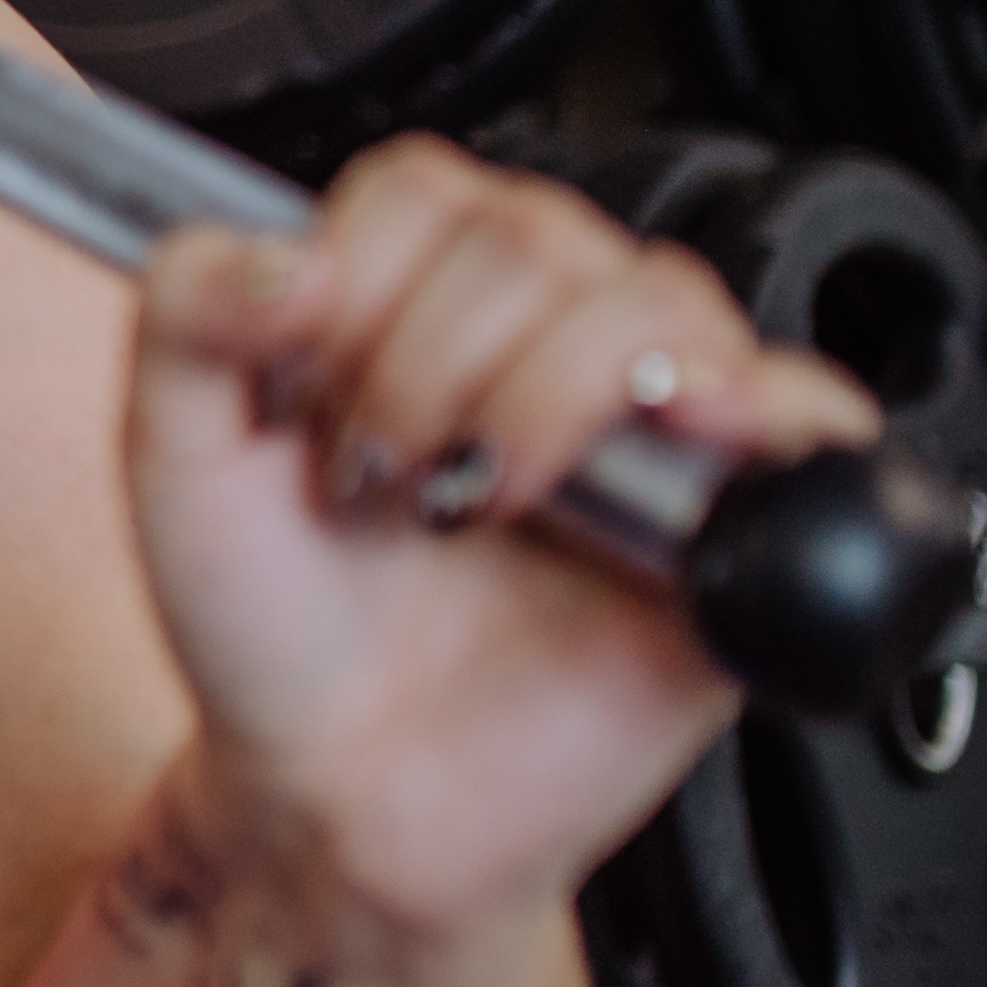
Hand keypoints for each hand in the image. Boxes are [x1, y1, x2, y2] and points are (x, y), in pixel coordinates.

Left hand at [133, 140, 884, 955]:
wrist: (338, 796)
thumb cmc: (272, 630)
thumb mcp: (172, 456)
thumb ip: (185, 313)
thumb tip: (293, 253)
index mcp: (419, 305)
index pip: (428, 190)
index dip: (362, 279)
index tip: (313, 394)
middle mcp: (540, 345)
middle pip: (540, 234)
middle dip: (433, 360)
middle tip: (381, 478)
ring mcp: (642, 428)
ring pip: (660, 301)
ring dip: (550, 392)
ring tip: (477, 501)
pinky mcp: (731, 524)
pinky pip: (814, 414)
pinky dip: (760, 410)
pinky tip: (666, 453)